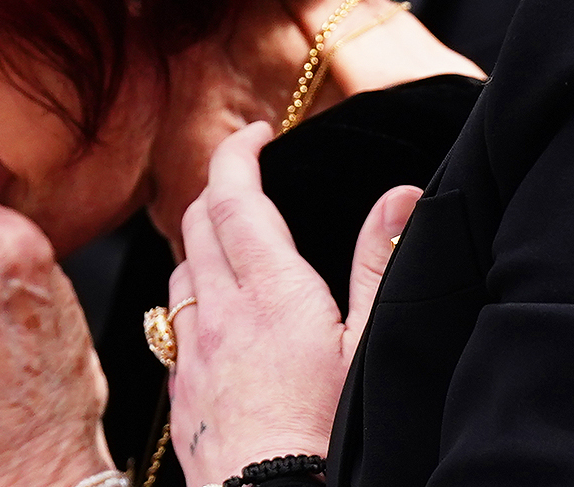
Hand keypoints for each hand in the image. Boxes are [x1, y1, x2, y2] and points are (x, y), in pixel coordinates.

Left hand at [166, 123, 417, 485]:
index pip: (235, 194)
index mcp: (271, 291)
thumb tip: (401, 196)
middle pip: (198, 221)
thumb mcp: (373, 348)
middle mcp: (218, 312)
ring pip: (180, 270)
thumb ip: (384, 264)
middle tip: (252, 181)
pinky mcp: (179, 390)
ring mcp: (190, 352)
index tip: (258, 133)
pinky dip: (193, 302)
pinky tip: (220, 323)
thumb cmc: (331, 440)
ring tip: (238, 251)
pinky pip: (172, 325)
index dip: (239, 151)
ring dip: (203, 245)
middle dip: (221, 187)